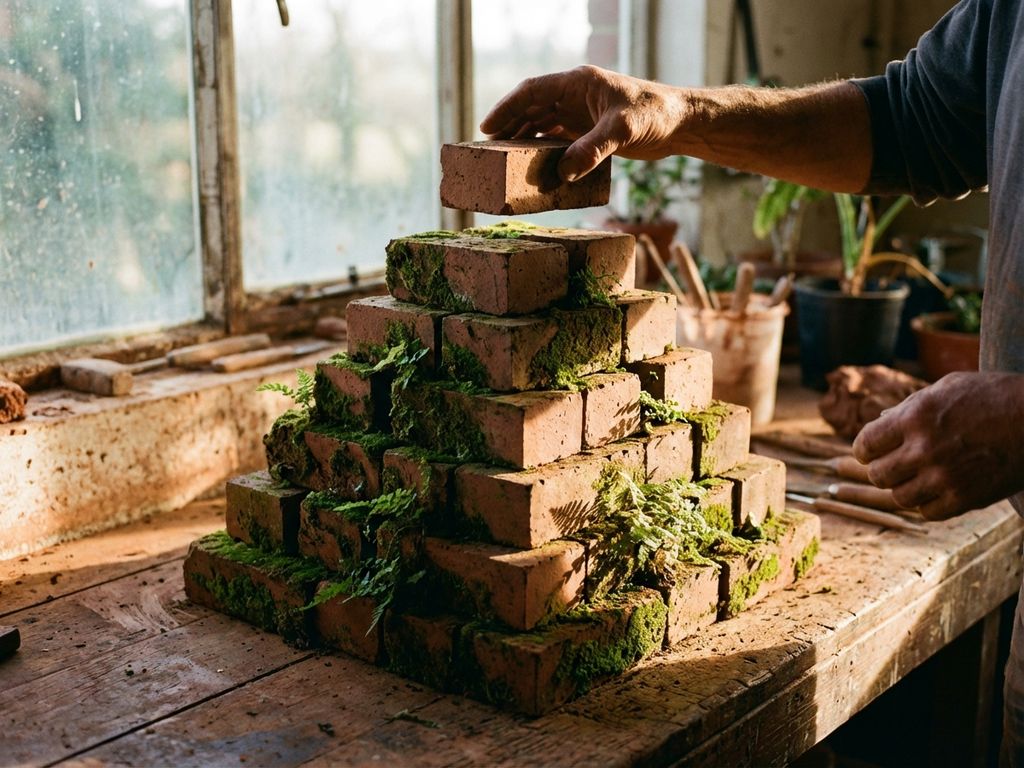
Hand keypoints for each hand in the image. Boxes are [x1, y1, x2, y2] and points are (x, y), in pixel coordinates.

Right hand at [480, 65, 684, 181]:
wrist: (680, 123)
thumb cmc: (656, 115)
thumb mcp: (623, 130)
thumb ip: (593, 150)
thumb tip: (564, 172)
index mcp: (579, 83)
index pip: (533, 91)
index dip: (507, 108)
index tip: (486, 127)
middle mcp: (576, 95)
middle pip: (532, 108)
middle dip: (509, 127)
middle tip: (487, 150)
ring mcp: (581, 113)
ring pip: (542, 124)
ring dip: (523, 140)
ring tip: (503, 160)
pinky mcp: (589, 131)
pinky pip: (558, 140)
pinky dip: (543, 151)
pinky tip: (532, 166)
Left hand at [852, 371, 1023, 519]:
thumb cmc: (994, 396)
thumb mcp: (947, 388)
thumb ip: (910, 406)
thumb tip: (881, 421)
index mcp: (916, 417)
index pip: (866, 444)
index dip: (865, 449)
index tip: (871, 451)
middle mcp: (925, 449)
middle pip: (878, 475)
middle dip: (881, 469)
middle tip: (893, 465)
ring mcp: (945, 476)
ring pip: (899, 496)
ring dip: (904, 487)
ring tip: (916, 477)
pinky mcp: (966, 498)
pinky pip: (927, 512)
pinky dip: (927, 503)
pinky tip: (936, 489)